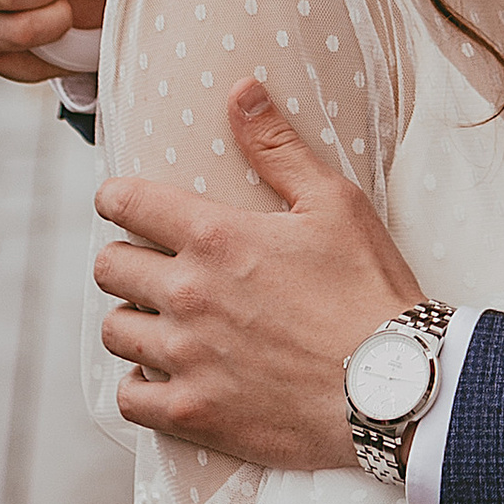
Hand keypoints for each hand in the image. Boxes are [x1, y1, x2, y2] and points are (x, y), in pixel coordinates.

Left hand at [96, 76, 424, 467]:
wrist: (395, 388)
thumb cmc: (370, 290)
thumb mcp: (335, 203)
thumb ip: (278, 147)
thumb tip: (240, 90)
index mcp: (216, 237)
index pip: (127, 203)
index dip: (116, 198)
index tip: (120, 203)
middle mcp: (189, 294)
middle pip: (109, 267)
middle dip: (124, 259)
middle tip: (151, 266)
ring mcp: (186, 358)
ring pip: (114, 330)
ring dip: (133, 320)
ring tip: (161, 320)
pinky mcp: (194, 413)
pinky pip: (130, 396)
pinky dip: (141, 384)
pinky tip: (166, 375)